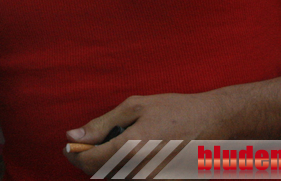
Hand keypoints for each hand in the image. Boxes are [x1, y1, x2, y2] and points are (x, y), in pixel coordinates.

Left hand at [63, 92, 225, 177]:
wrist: (212, 122)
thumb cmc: (174, 109)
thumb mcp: (135, 107)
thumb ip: (101, 124)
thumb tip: (74, 135)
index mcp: (131, 148)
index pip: (90, 161)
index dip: (74, 154)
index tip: (68, 146)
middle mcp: (140, 170)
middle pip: (100, 173)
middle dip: (90, 158)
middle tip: (91, 141)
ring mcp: (152, 178)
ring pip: (115, 177)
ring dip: (107, 164)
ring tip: (119, 142)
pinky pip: (132, 178)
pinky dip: (124, 167)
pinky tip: (132, 150)